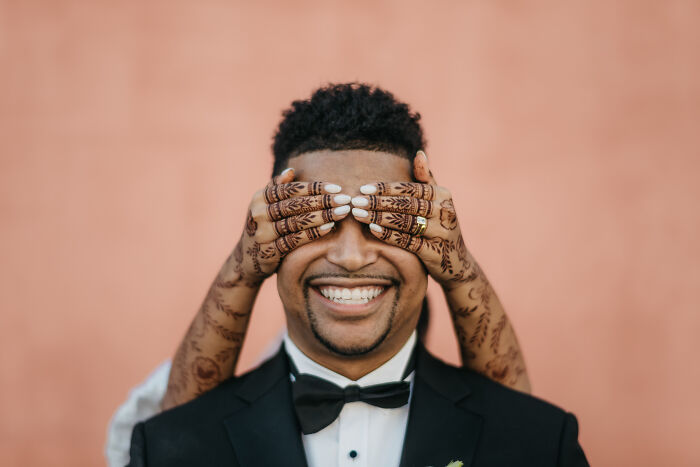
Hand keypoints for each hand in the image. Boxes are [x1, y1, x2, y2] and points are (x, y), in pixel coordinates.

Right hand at [228, 168, 351, 285]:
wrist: (247, 259)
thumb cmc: (264, 226)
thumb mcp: (265, 205)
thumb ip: (277, 188)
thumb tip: (291, 170)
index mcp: (260, 198)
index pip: (291, 189)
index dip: (315, 188)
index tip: (337, 188)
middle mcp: (259, 213)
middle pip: (295, 204)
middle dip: (323, 201)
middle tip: (345, 200)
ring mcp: (262, 233)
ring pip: (296, 222)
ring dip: (322, 216)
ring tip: (341, 213)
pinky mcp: (268, 251)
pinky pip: (294, 240)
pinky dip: (313, 233)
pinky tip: (329, 228)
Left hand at [350, 151, 474, 288]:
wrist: (457, 262)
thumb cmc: (440, 227)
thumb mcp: (438, 202)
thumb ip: (427, 179)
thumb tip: (418, 153)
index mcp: (443, 195)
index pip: (410, 188)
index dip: (386, 188)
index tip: (364, 189)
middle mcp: (444, 211)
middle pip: (406, 204)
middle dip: (378, 202)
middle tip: (355, 201)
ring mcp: (441, 232)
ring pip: (405, 222)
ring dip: (379, 217)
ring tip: (358, 214)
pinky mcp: (434, 252)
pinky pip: (408, 241)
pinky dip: (389, 235)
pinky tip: (372, 230)